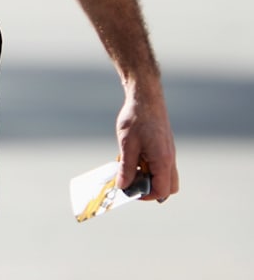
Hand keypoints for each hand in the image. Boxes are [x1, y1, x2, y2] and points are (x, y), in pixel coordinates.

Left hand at [115, 84, 178, 201]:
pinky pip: (160, 163)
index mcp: (163, 161)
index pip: (161, 191)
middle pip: (168, 187)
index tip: (129, 190)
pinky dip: (148, 165)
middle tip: (132, 181)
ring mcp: (169, 152)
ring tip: (130, 164)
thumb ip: (127, 168)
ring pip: (165, 175)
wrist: (146, 97)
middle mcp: (170, 159)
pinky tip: (133, 154)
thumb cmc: (136, 119)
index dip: (145, 195)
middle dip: (151, 188)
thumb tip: (123, 186)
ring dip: (148, 176)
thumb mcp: (127, 145)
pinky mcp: (164, 146)